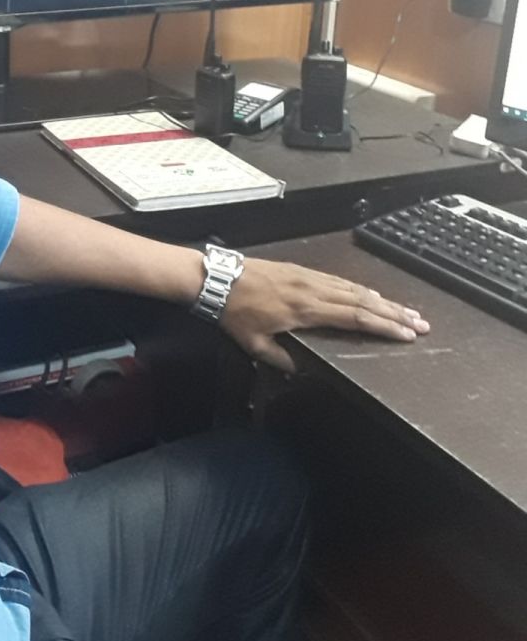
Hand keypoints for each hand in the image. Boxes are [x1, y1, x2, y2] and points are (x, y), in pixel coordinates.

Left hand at [220, 258, 429, 372]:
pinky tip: (371, 295)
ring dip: (382, 300)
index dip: (384, 326)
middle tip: (421, 323)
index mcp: (306, 310)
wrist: (218, 278)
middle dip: (395, 313)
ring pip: (354, 288)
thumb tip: (304, 371)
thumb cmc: (235, 313)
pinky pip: (339, 280)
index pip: (355, 317)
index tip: (407, 333)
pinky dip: (360, 289)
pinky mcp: (302, 270)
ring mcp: (309, 277)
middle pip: (363, 301)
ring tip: (406, 310)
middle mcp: (314, 290)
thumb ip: (282, 358)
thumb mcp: (255, 344)